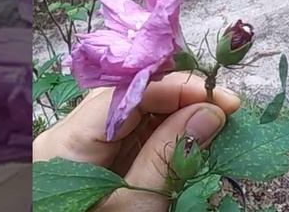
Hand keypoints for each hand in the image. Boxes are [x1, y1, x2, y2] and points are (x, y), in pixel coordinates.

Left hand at [33, 72, 240, 210]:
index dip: (174, 88)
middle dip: (179, 97)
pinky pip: (129, 133)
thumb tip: (208, 114)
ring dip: (175, 113)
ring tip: (213, 119)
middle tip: (223, 108)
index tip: (218, 98)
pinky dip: (161, 132)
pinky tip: (188, 134)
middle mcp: (67, 135)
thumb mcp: (134, 208)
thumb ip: (168, 158)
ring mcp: (79, 145)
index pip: (124, 94)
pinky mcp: (92, 158)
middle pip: (128, 97)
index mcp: (65, 145)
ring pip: (132, 112)